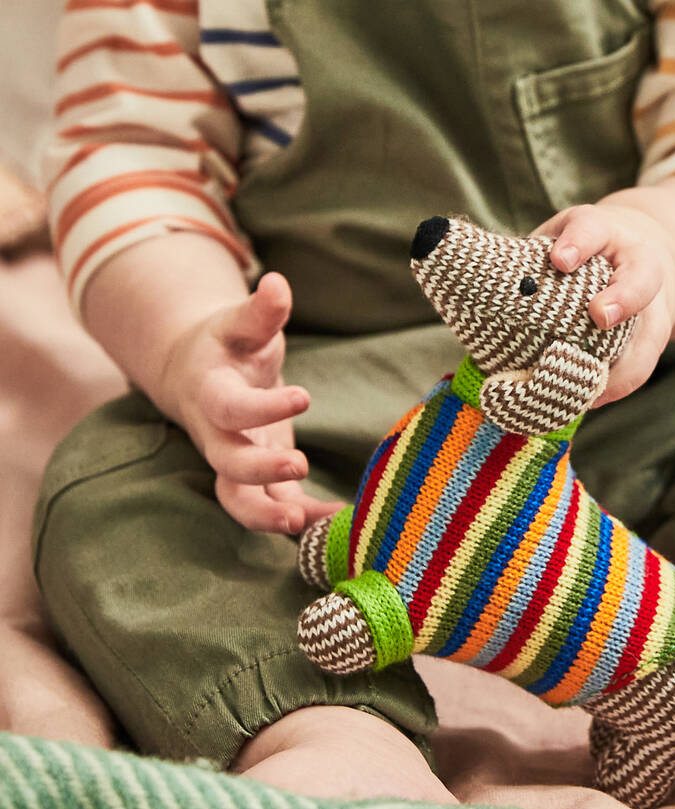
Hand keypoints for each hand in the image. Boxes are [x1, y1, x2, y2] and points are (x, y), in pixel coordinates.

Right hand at [160, 272, 342, 532]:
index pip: (229, 407)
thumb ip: (260, 313)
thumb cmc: (228, 346)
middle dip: (259, 471)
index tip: (304, 397)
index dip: (261, 408)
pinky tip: (339, 517)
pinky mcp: (259, 480)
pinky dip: (302, 518)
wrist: (200, 376)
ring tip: (304, 522)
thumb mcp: (241, 325)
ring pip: (238, 501)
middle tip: (299, 465)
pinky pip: (273, 506)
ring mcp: (236, 463)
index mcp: (211, 394)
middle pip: (227, 465)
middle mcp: (218, 437)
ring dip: (267, 516)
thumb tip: (277, 284)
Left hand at [531, 200, 674, 405]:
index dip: (578, 244)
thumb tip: (470, 297)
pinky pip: (640, 366)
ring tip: (592, 389)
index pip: (592, 230)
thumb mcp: (554, 242)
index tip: (559, 260)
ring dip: (625, 362)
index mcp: (602, 234)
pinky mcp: (651, 338)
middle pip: (642, 277)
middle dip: (623, 297)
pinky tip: (589, 401)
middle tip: (599, 316)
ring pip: (652, 332)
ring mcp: (649, 307)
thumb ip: (527, 265)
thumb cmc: (576, 254)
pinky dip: (615, 386)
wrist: (630, 259)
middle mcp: (634, 266)